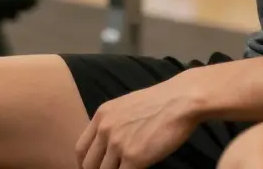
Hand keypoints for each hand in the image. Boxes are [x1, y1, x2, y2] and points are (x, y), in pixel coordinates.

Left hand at [76, 79, 202, 168]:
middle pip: (88, 165)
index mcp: (102, 116)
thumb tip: (110, 143)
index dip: (84, 165)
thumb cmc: (161, 102)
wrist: (181, 100)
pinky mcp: (133, 158)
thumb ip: (114, 122)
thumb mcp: (127, 106)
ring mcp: (118, 144)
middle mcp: (105, 129)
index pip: (80, 149)